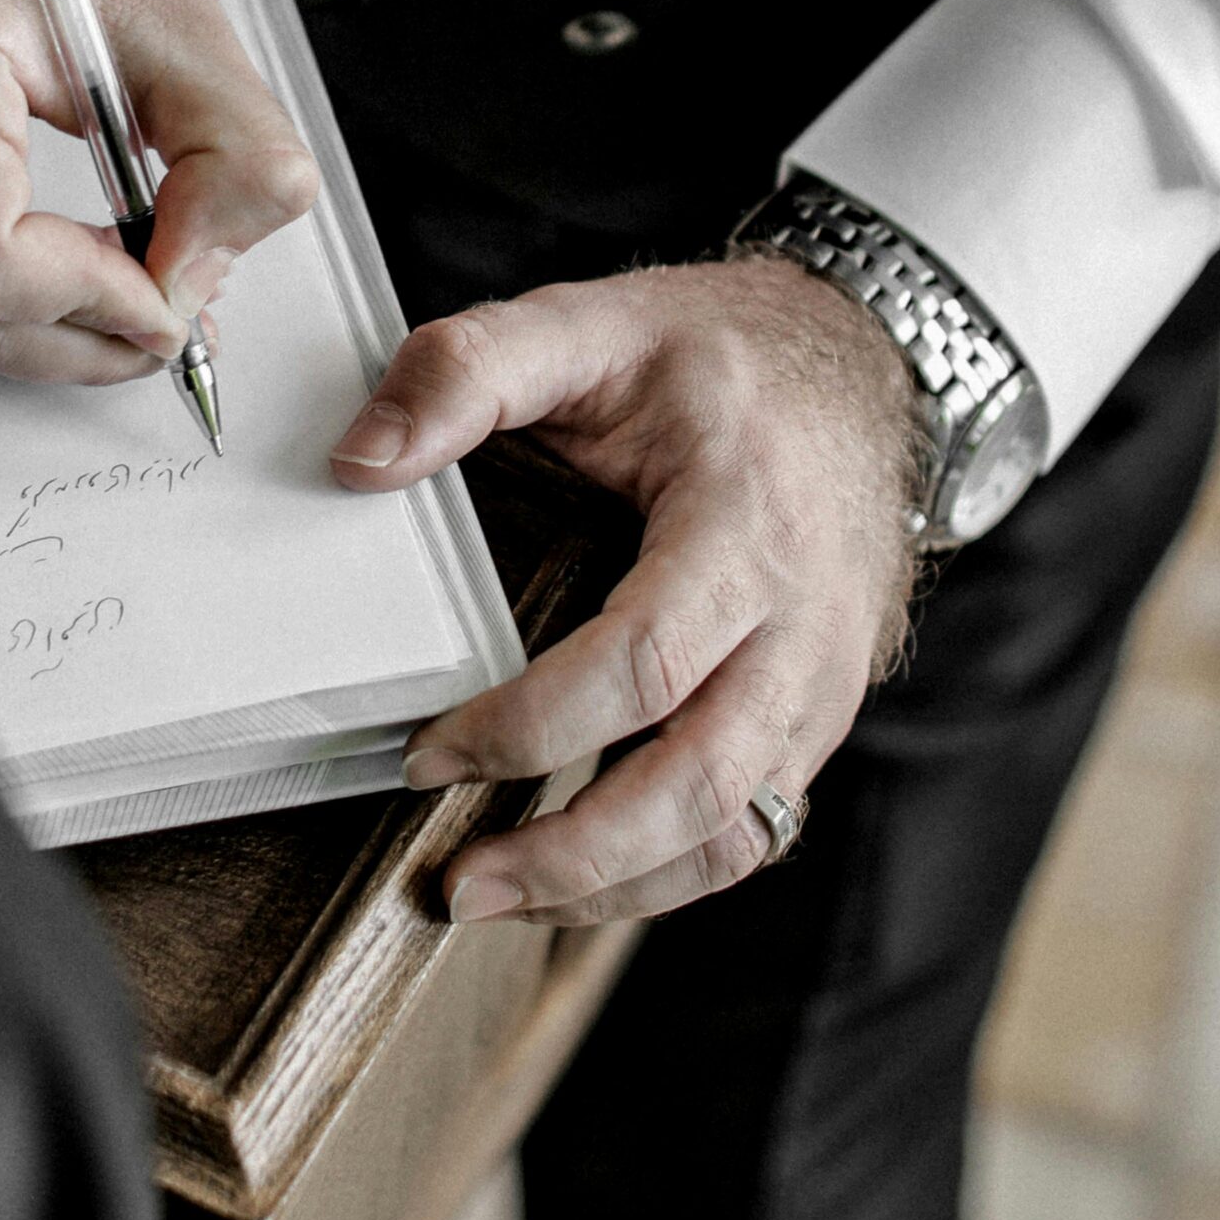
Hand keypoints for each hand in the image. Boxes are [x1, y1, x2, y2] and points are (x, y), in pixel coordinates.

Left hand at [329, 256, 925, 923]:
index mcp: (745, 522)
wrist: (860, 365)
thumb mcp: (592, 322)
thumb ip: (468, 371)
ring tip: (498, 897)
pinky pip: (751, 828)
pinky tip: (573, 875)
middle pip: (701, 783)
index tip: (429, 753)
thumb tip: (359, 461)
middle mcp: (802, 622)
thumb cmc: (717, 355)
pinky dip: (662, 873)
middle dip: (574, 854)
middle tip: (457, 884)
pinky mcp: (813, 718)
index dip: (531, 724)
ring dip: (616, 888)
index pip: (646, 660)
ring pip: (735, 832)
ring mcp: (821, 683)